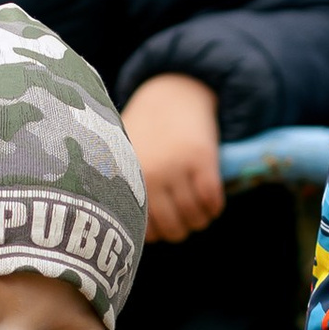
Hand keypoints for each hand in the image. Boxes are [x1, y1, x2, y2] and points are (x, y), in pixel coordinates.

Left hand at [120, 73, 225, 241]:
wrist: (171, 94)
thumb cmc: (144, 134)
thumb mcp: (122, 158)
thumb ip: (118, 189)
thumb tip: (114, 232)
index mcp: (128, 179)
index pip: (145, 230)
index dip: (157, 235)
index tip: (161, 227)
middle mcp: (151, 175)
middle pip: (173, 228)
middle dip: (181, 231)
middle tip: (183, 223)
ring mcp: (177, 166)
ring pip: (194, 217)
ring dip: (199, 221)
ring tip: (198, 215)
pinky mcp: (202, 158)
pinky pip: (212, 200)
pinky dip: (213, 208)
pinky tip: (211, 204)